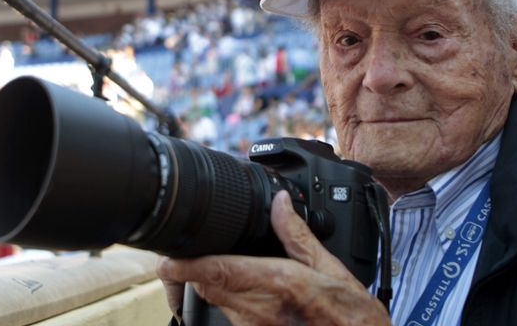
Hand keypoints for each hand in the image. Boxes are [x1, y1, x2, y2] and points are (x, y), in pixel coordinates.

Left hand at [157, 190, 390, 325]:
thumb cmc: (351, 317)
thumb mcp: (331, 268)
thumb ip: (299, 235)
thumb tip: (281, 202)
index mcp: (275, 282)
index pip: (214, 271)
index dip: (181, 264)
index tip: (164, 256)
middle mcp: (257, 308)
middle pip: (205, 284)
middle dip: (192, 266)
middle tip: (187, 248)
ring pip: (215, 300)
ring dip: (212, 281)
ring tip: (219, 262)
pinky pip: (232, 315)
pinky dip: (231, 299)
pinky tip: (247, 290)